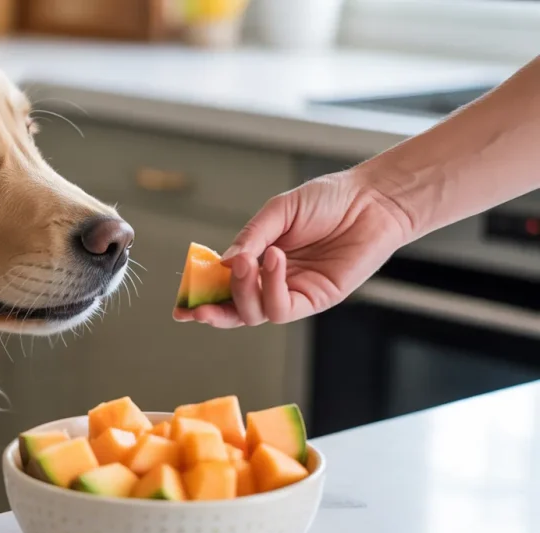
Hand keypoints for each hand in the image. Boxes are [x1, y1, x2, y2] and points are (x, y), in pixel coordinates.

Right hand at [173, 170, 412, 327]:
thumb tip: (223, 263)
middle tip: (198, 305)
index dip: (200, 297)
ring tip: (250, 263)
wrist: (371, 201)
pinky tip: (274, 260)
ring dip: (244, 291)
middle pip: (234, 309)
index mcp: (257, 258)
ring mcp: (292, 292)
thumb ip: (251, 237)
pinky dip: (271, 287)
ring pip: (254, 313)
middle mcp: (272, 280)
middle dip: (212, 311)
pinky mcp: (315, 299)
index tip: (181, 305)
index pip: (222, 285)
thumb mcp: (279, 210)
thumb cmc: (328, 200)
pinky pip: (282, 307)